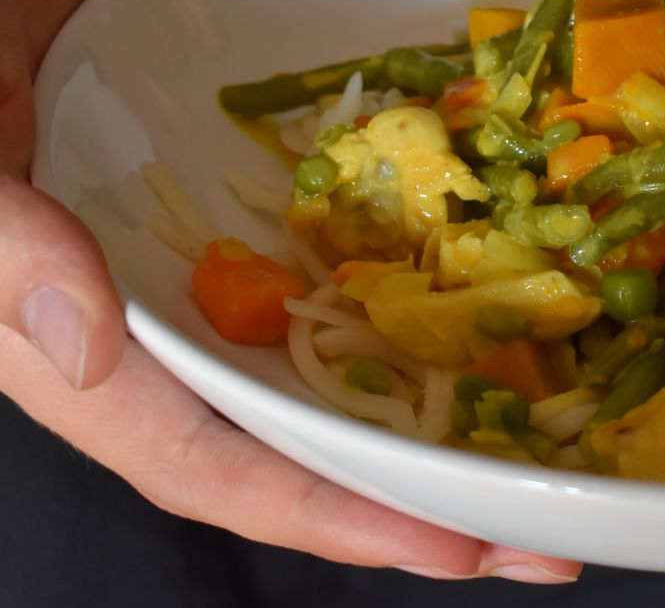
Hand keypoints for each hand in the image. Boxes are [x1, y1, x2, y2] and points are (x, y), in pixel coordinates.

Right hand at [0, 0, 579, 583]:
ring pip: (319, 351)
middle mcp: (149, 316)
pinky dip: (397, 281)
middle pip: (294, 432)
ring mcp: (193, 254)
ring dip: (423, 399)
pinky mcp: (227, 190)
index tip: (453, 549)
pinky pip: (322, 251)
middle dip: (411, 491)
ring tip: (532, 438)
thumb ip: (4, 244)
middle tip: (536, 531)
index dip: (335, 516)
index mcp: (68, 344)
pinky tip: (480, 294)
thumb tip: (90, 350)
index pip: (215, 465)